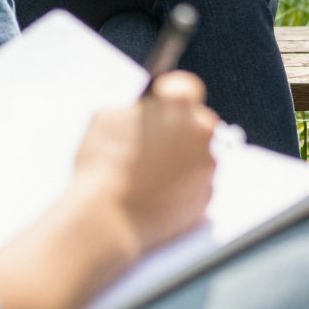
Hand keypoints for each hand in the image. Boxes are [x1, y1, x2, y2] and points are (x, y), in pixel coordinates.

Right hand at [74, 71, 219, 254]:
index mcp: (179, 107)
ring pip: (197, 157)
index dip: (173, 93)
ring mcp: (207, 166)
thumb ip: (132, 110)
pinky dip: (181, 189)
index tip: (164, 99)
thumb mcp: (105, 119)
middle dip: (176, 132)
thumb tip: (138, 112)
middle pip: (195, 124)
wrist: (107, 220)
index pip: (187, 88)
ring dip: (180, 162)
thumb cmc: (101, 166)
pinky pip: (196, 186)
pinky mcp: (206, 197)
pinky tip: (156, 196)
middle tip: (150, 148)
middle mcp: (202, 133)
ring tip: (148, 177)